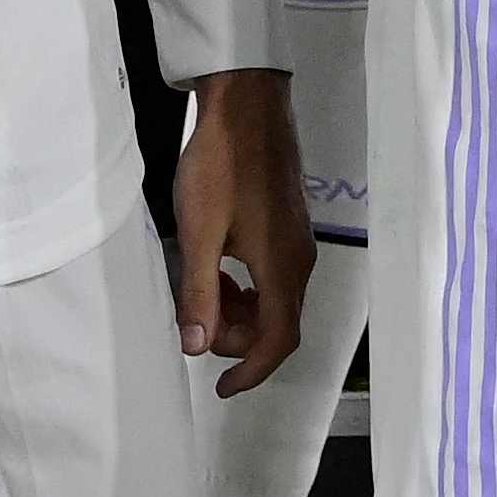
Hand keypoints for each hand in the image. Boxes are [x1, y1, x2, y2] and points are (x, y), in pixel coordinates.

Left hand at [173, 68, 314, 397]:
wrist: (247, 107)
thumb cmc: (219, 167)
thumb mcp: (199, 233)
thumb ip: (199, 294)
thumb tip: (197, 349)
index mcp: (282, 266)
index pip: (278, 340)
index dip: (251, 372)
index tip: (220, 389)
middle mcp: (299, 259)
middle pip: (278, 324)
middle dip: (237, 338)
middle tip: (196, 323)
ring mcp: (298, 240)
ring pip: (276, 300)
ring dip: (240, 312)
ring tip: (202, 293)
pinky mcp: (290, 225)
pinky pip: (274, 276)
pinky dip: (247, 288)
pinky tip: (219, 267)